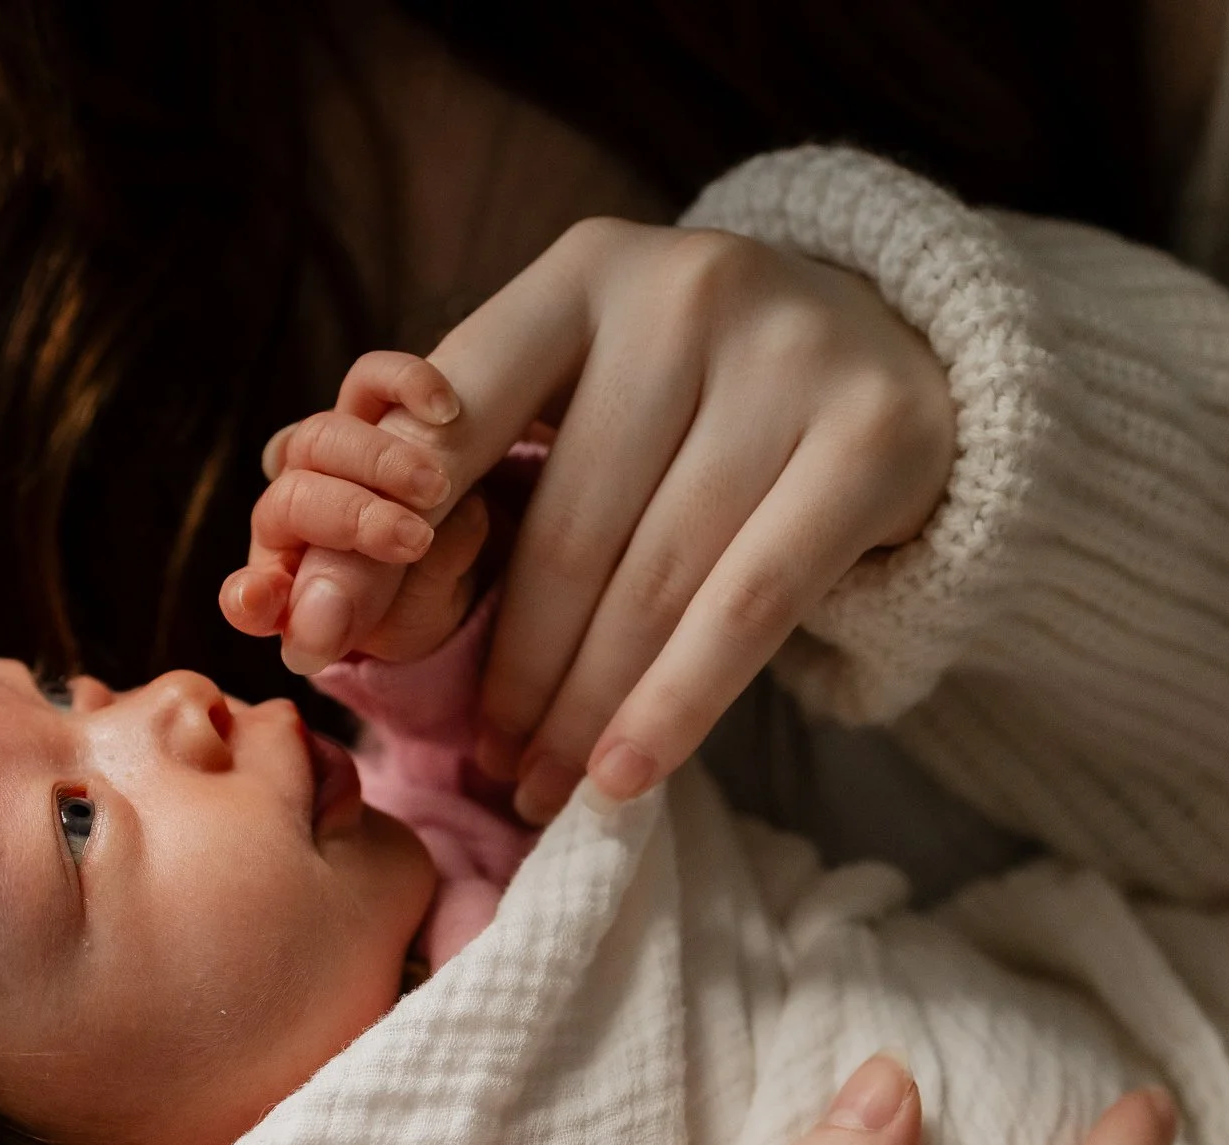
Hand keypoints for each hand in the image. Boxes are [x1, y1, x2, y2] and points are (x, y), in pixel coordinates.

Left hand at [234, 218, 958, 822]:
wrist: (904, 351)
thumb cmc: (706, 396)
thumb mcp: (596, 385)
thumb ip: (479, 458)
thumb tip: (324, 596)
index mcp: (586, 272)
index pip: (456, 416)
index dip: (387, 540)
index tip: (327, 638)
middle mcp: (686, 293)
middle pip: (566, 532)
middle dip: (507, 668)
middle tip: (477, 760)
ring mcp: (789, 360)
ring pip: (654, 584)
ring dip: (583, 709)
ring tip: (539, 788)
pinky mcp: (870, 440)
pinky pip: (748, 609)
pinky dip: (674, 708)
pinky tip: (621, 778)